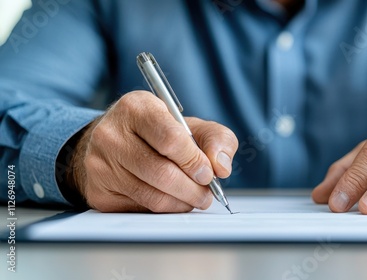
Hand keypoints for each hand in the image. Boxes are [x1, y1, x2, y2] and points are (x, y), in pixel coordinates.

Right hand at [68, 91, 237, 212]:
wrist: (115, 143)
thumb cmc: (159, 133)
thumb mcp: (192, 125)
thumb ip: (217, 139)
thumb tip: (221, 167)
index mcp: (136, 108)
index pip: (170, 138)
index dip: (194, 161)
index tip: (208, 173)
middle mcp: (110, 134)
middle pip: (161, 172)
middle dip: (193, 189)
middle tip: (206, 194)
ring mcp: (100, 164)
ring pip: (152, 195)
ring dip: (181, 203)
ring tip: (195, 199)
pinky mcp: (99, 191)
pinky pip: (140, 209)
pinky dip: (164, 209)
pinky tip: (173, 201)